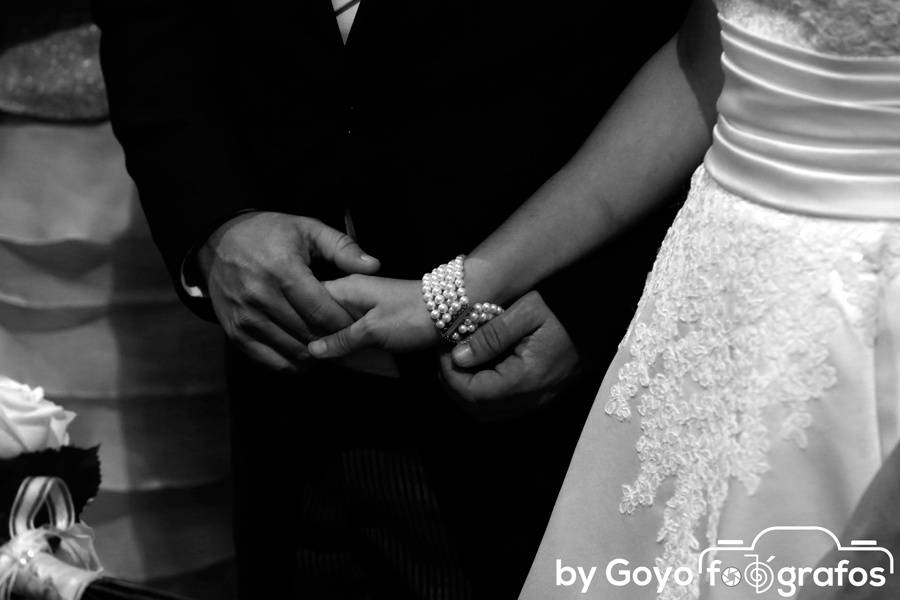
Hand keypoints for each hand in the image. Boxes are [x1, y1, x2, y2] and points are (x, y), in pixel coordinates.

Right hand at [197, 211, 379, 371]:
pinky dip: (292, 363)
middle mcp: (260, 296)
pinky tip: (305, 351)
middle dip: (334, 340)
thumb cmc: (269, 234)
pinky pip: (270, 361)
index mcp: (282, 270)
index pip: (322, 312)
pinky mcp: (235, 333)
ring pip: (293, 352)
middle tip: (348, 337)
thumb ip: (342, 248)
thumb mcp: (307, 229)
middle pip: (309, 334)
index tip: (358, 324)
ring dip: (316, 354)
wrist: (218, 242)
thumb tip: (373, 266)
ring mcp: (245, 318)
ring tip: (329, 344)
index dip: (345, 323)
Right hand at [308, 275, 439, 356]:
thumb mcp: (373, 330)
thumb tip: (312, 349)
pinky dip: (344, 345)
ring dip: (329, 344)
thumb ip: (341, 339)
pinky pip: (348, 331)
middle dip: (313, 339)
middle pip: (317, 315)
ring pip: (332, 325)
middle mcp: (348, 293)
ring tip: (325, 364)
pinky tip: (342, 359)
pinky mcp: (372, 317)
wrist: (452, 310)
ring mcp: (360, 305)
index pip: (307, 301)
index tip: (299, 350)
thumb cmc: (412, 316)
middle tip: (311, 363)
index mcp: (344, 288)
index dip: (300, 326)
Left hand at [439, 291, 579, 420]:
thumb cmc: (566, 308)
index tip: (443, 348)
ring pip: (490, 412)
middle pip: (478, 409)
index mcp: (527, 378)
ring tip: (459, 359)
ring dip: (468, 391)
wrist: (603, 315)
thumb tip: (458, 357)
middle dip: (454, 385)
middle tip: (445, 355)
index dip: (449, 374)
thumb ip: (491, 335)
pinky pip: (506, 406)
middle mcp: (534, 397)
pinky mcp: (544, 394)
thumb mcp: (526, 311)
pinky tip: (481, 366)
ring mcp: (540, 399)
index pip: (473, 393)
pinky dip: (486, 392)